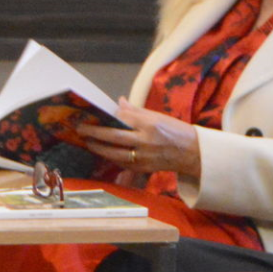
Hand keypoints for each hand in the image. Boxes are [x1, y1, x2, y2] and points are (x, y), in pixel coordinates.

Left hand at [76, 101, 201, 176]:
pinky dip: (110, 157)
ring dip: (98, 147)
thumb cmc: (175, 131)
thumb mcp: (157, 117)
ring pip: (113, 153)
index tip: (92, 115)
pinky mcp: (142, 169)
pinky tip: (102, 151)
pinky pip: (121, 163)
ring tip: (87, 141)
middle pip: (113, 137)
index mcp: (150, 125)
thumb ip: (135, 111)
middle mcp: (145, 141)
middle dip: (94, 133)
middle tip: (80, 128)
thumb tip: (118, 102)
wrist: (192, 152)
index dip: (105, 118)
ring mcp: (143, 157)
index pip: (122, 119)